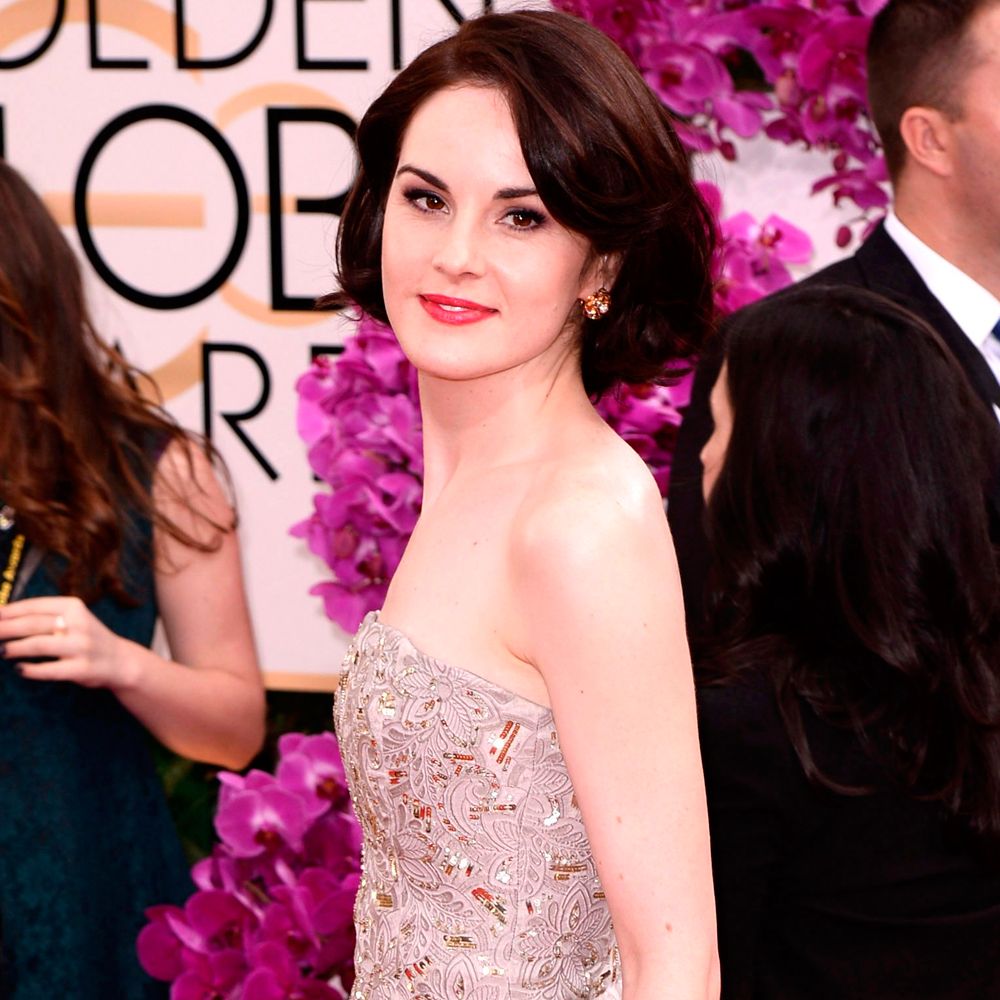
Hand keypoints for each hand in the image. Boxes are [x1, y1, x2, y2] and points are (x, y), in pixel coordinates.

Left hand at [0, 596, 132, 688]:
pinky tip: (20, 669)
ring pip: (39, 645)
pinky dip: (31, 670)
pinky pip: (50, 670)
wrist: (120, 661)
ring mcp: (81, 647)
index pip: (35, 606)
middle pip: (33, 624)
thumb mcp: (74, 619)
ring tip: (2, 651)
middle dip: (6, 629)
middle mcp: (79, 624)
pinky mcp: (82, 669)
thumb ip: (46, 616)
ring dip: (15, 648)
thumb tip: (5, 618)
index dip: (9, 612)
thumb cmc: (87, 638)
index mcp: (74, 607)